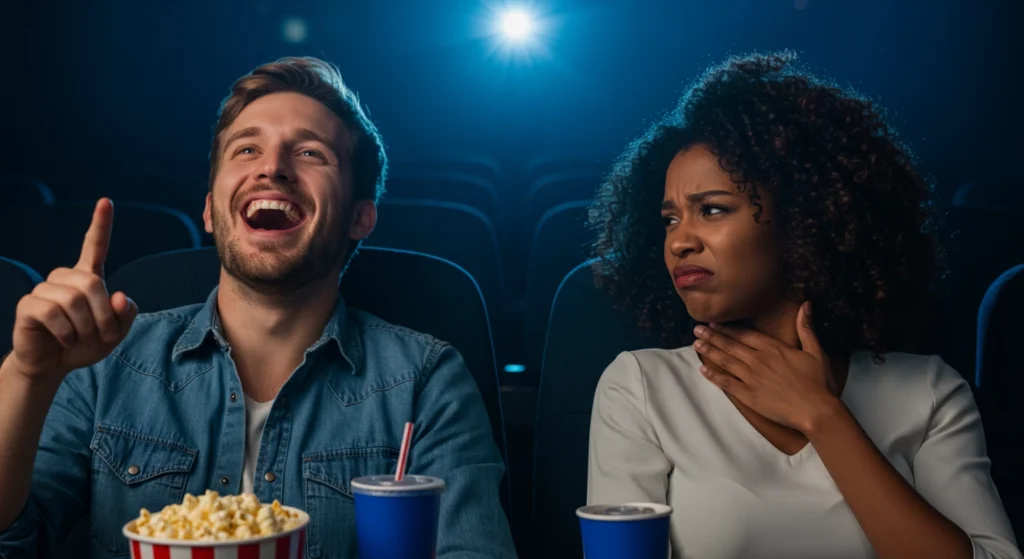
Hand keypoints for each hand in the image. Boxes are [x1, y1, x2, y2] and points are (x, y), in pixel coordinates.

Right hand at [5, 199, 137, 385]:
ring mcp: (44, 290)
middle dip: (104, 314)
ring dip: (86, 326)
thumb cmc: (85, 344)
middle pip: (92, 283)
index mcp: (87, 278)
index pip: (95, 246)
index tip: (106, 201)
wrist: (54, 365)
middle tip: (104, 335)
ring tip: (82, 338)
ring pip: (73, 299)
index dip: (101, 225)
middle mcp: (65, 278)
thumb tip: (119, 295)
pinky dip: (66, 332)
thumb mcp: (115, 332)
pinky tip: (66, 341)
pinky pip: (52, 313)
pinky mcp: (28, 305)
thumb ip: (124, 314)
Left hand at [692, 302, 839, 433]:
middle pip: (731, 345)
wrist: (815, 410)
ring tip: (696, 344)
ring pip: (726, 361)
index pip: (745, 334)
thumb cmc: (818, 383)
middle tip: (696, 329)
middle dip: (712, 336)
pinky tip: (703, 370)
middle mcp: (759, 360)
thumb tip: (805, 304)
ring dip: (710, 351)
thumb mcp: (816, 351)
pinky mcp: (748, 395)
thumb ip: (806, 328)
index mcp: (774, 348)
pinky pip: (727, 383)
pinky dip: (714, 376)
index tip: (714, 322)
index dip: (728, 328)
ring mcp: (752, 378)